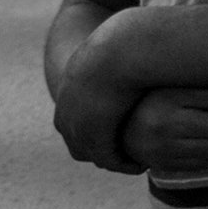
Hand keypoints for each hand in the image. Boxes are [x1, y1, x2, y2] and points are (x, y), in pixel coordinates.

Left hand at [52, 35, 145, 173]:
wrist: (120, 51)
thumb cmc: (125, 43)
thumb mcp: (113, 47)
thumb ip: (118, 53)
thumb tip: (128, 48)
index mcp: (67, 91)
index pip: (77, 121)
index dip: (100, 128)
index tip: (124, 130)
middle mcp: (65, 113)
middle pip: (79, 143)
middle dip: (103, 149)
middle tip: (128, 151)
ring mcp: (77, 128)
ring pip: (93, 153)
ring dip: (114, 159)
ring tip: (137, 160)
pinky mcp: (94, 138)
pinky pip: (109, 160)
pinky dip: (124, 165)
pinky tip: (141, 164)